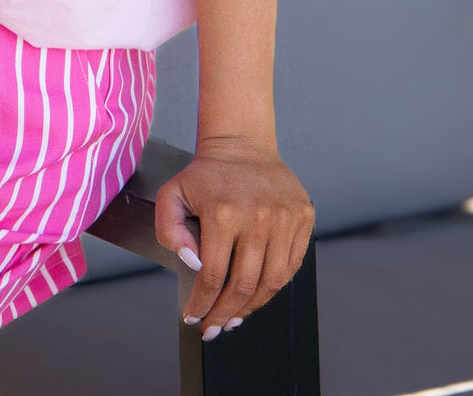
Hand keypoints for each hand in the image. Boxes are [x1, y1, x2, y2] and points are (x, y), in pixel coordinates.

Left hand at [154, 137, 314, 340]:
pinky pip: (291, 266)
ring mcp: (284, 217)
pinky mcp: (303, 217)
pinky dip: (274, 287)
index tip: (193, 318)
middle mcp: (258, 216)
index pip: (213, 275)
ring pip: (272, 283)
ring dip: (251, 307)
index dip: (202, 304)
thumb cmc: (205, 176)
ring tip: (235, 317)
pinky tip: (256, 294)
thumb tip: (193, 264)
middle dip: (225, 314)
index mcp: (223, 211)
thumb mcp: (172, 195)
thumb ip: (170, 231)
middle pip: (244, 285)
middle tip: (213, 328)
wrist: (242, 145)